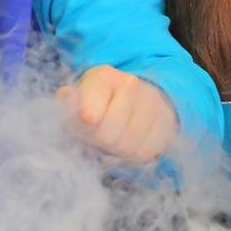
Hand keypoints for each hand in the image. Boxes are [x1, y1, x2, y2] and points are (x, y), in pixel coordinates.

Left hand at [57, 65, 176, 162]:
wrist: (140, 97)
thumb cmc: (98, 101)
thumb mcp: (78, 97)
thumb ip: (67, 102)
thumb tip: (65, 100)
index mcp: (103, 76)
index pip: (87, 116)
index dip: (80, 129)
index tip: (81, 126)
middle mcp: (130, 85)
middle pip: (106, 136)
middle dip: (97, 141)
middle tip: (95, 134)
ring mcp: (151, 104)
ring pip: (126, 147)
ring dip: (114, 150)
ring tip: (112, 138)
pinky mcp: (165, 125)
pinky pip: (143, 153)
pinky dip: (131, 154)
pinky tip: (128, 141)